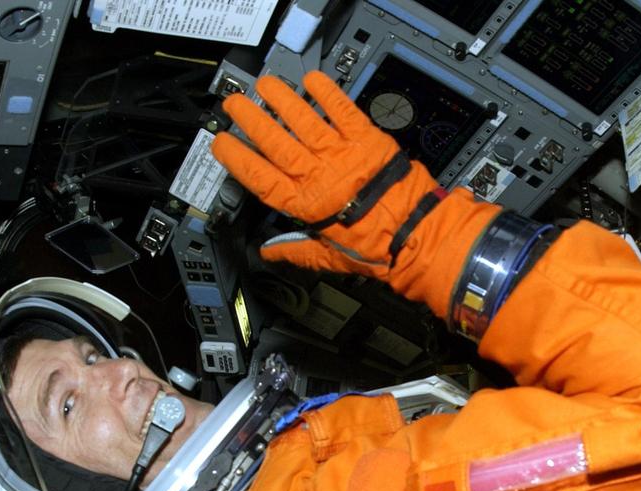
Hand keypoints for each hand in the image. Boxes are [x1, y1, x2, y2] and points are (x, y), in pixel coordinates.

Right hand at [211, 71, 437, 276]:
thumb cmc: (380, 250)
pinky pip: (342, 111)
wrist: (418, 236)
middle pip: (276, 142)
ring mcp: (342, 154)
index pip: (261, 178)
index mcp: (308, 206)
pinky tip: (312, 81)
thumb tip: (271, 252)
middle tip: (235, 103)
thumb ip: (298, 251)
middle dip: (252, 120)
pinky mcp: (367, 140)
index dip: (238, 159)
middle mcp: (320, 175)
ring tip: (265, 84)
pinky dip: (327, 94)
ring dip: (282, 100)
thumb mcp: (332, 258)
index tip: (222, 143)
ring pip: (303, 121)